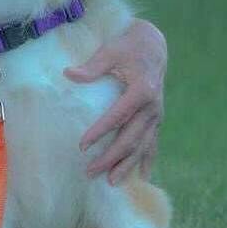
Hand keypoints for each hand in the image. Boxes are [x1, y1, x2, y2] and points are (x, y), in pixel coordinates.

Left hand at [63, 19, 166, 184]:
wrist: (153, 45)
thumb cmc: (128, 46)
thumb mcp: (110, 50)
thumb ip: (92, 65)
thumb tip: (69, 74)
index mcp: (142, 90)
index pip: (118, 115)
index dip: (100, 132)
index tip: (82, 146)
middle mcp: (152, 106)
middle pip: (131, 138)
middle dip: (111, 157)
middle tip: (90, 171)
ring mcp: (157, 115)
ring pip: (142, 146)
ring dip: (127, 165)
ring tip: (111, 182)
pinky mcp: (157, 119)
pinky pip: (153, 143)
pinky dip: (147, 160)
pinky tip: (143, 177)